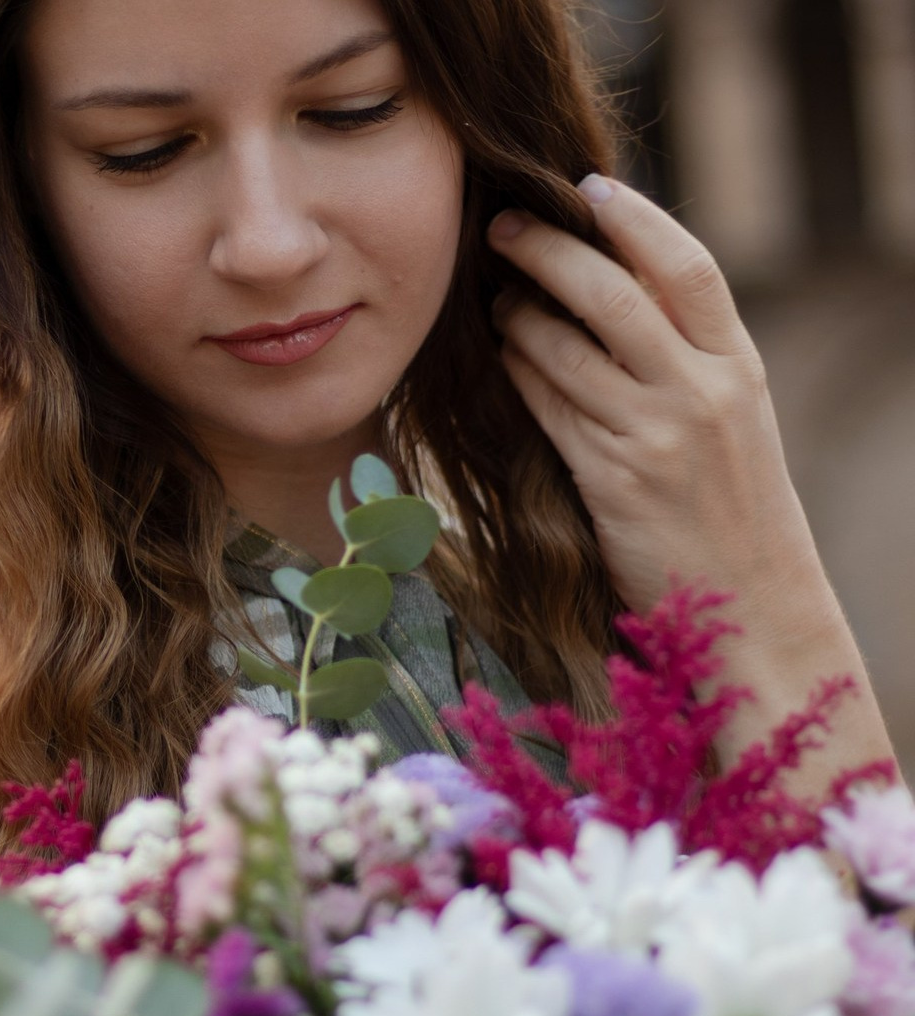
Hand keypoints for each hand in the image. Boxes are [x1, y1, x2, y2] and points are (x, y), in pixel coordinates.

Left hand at [487, 174, 811, 617]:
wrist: (750, 599)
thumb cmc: (731, 504)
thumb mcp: (734, 418)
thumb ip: (688, 356)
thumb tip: (618, 288)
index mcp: (739, 366)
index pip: (687, 268)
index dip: (635, 219)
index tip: (587, 185)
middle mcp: (700, 393)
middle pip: (613, 296)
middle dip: (549, 251)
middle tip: (502, 226)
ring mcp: (654, 437)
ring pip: (566, 351)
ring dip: (520, 315)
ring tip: (495, 297)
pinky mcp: (610, 480)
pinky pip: (549, 409)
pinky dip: (519, 373)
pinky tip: (500, 355)